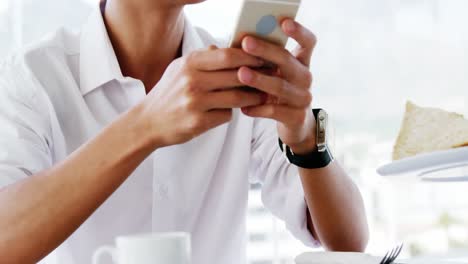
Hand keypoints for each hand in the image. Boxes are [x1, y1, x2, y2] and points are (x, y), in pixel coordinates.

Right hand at [138, 47, 266, 148]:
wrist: (147, 122)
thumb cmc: (167, 93)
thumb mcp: (179, 68)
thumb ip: (203, 57)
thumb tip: (226, 48)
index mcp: (190, 63)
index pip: (228, 55)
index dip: (250, 56)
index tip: (264, 58)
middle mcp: (192, 81)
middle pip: (237, 75)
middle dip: (258, 76)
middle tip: (270, 77)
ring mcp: (195, 103)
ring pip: (237, 98)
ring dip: (252, 97)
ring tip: (260, 96)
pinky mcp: (198, 123)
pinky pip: (227, 115)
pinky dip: (231, 113)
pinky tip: (229, 111)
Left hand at [238, 19, 317, 153]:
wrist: (295, 125)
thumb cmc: (278, 93)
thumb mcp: (275, 74)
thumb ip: (262, 60)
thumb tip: (237, 43)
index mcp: (301, 62)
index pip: (308, 42)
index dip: (299, 32)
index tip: (284, 22)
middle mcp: (305, 78)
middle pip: (288, 61)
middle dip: (266, 51)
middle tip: (246, 43)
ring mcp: (303, 98)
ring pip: (280, 86)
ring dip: (260, 80)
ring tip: (242, 74)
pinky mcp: (296, 117)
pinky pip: (275, 111)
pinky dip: (258, 109)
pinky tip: (244, 107)